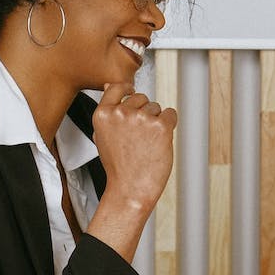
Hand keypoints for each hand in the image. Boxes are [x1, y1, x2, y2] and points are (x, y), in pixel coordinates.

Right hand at [91, 82, 176, 211]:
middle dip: (143, 112)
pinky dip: (169, 125)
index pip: (117, 87)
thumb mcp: (103, 135)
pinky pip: (171, 114)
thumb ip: (108, 110)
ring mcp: (142, 118)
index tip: (131, 94)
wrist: (131, 188)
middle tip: (138, 137)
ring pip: (156, 107)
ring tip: (146, 143)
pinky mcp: (161, 126)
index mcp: (103, 114)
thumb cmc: (119, 165)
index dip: (127, 90)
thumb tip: (108, 86)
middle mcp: (121, 113)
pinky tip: (159, 141)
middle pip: (141, 98)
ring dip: (155, 121)